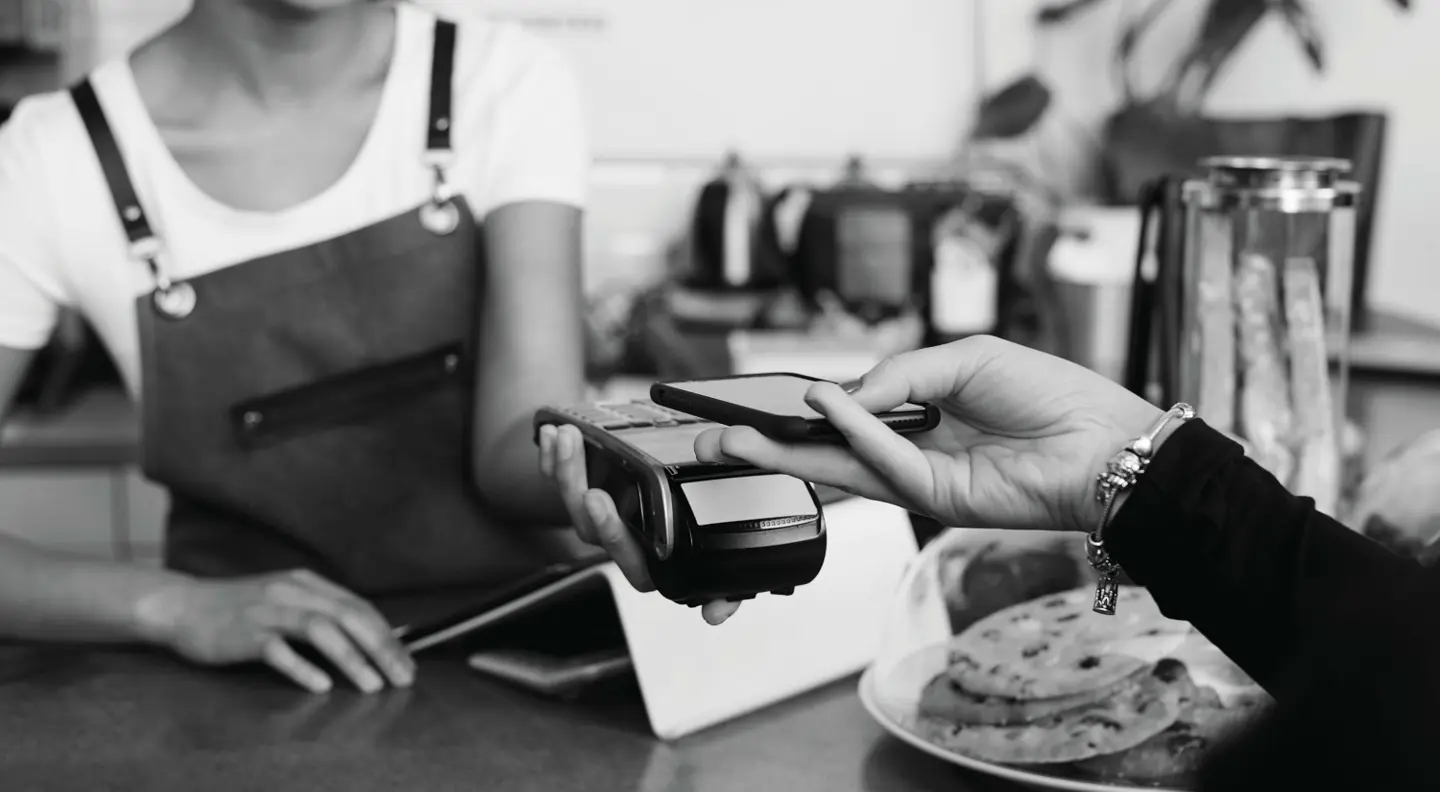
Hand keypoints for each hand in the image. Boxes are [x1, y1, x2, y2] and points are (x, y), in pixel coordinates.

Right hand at [138, 570, 414, 693]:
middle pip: (348, 616)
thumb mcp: (285, 600)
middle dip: (381, 648)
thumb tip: (367, 637)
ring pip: (320, 629)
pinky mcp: (242, 633)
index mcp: (307, 584)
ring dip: (351, 658)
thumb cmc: (238, 609)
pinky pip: (277, 650)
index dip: (387, 635)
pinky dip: (302, 667)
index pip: (359, 607)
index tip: (406, 662)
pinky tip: (321, 685)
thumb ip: (321, 613)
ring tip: (372, 685)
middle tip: (402, 677)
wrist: (181, 604)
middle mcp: (292, 592)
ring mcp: (267, 611)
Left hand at [537, 424, 741, 624]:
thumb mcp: (728, 560)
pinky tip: (550, 435)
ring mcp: (604, 520)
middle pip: (590, 526)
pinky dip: (552, 459)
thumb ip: (728, 593)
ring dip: (566, 469)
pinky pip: (560, 482)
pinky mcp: (588, 495)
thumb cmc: (718, 521)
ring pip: (573, 503)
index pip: (627, 558)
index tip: (599, 499)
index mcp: (654, 563)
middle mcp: (625, 544)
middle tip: (575, 455)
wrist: (706, 490)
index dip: (611, 532)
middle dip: (579, 489)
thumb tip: (717, 613)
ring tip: (566, 437)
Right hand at [695, 335, 1164, 535]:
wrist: (1106, 440)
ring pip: (840, 469)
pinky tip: (826, 406)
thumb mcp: (965, 357)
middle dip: (768, 447)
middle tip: (715, 439)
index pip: (845, 413)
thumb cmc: (1050, 392)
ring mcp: (921, 479)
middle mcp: (912, 449)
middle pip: (827, 451)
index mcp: (918, 411)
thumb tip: (842, 394)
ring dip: (787, 452)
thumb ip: (899, 373)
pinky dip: (853, 434)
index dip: (800, 409)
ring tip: (737, 438)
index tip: (751, 401)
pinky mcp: (938, 500)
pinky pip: (884, 465)